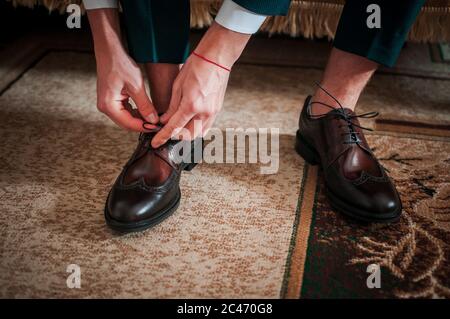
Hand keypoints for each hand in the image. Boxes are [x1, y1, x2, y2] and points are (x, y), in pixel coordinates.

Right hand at [87, 9, 157, 131]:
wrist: (110, 51)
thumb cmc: (120, 65)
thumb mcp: (136, 86)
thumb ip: (145, 105)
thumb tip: (153, 120)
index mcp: (108, 106)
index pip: (128, 124)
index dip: (144, 127)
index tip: (157, 127)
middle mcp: (105, 107)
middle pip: (126, 123)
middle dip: (142, 124)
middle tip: (158, 124)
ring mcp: (107, 104)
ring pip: (127, 118)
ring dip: (140, 119)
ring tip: (154, 118)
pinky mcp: (111, 100)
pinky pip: (125, 111)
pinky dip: (136, 112)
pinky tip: (147, 111)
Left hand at [151, 22, 250, 147]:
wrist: (216, 58)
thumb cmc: (196, 66)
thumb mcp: (178, 85)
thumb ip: (172, 106)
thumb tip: (165, 120)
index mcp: (191, 105)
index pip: (174, 128)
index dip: (163, 137)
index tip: (155, 142)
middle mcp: (203, 112)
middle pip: (188, 136)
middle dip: (176, 137)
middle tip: (166, 133)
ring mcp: (212, 112)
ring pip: (199, 134)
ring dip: (187, 134)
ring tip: (178, 128)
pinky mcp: (217, 110)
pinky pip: (207, 126)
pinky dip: (197, 128)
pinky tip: (190, 123)